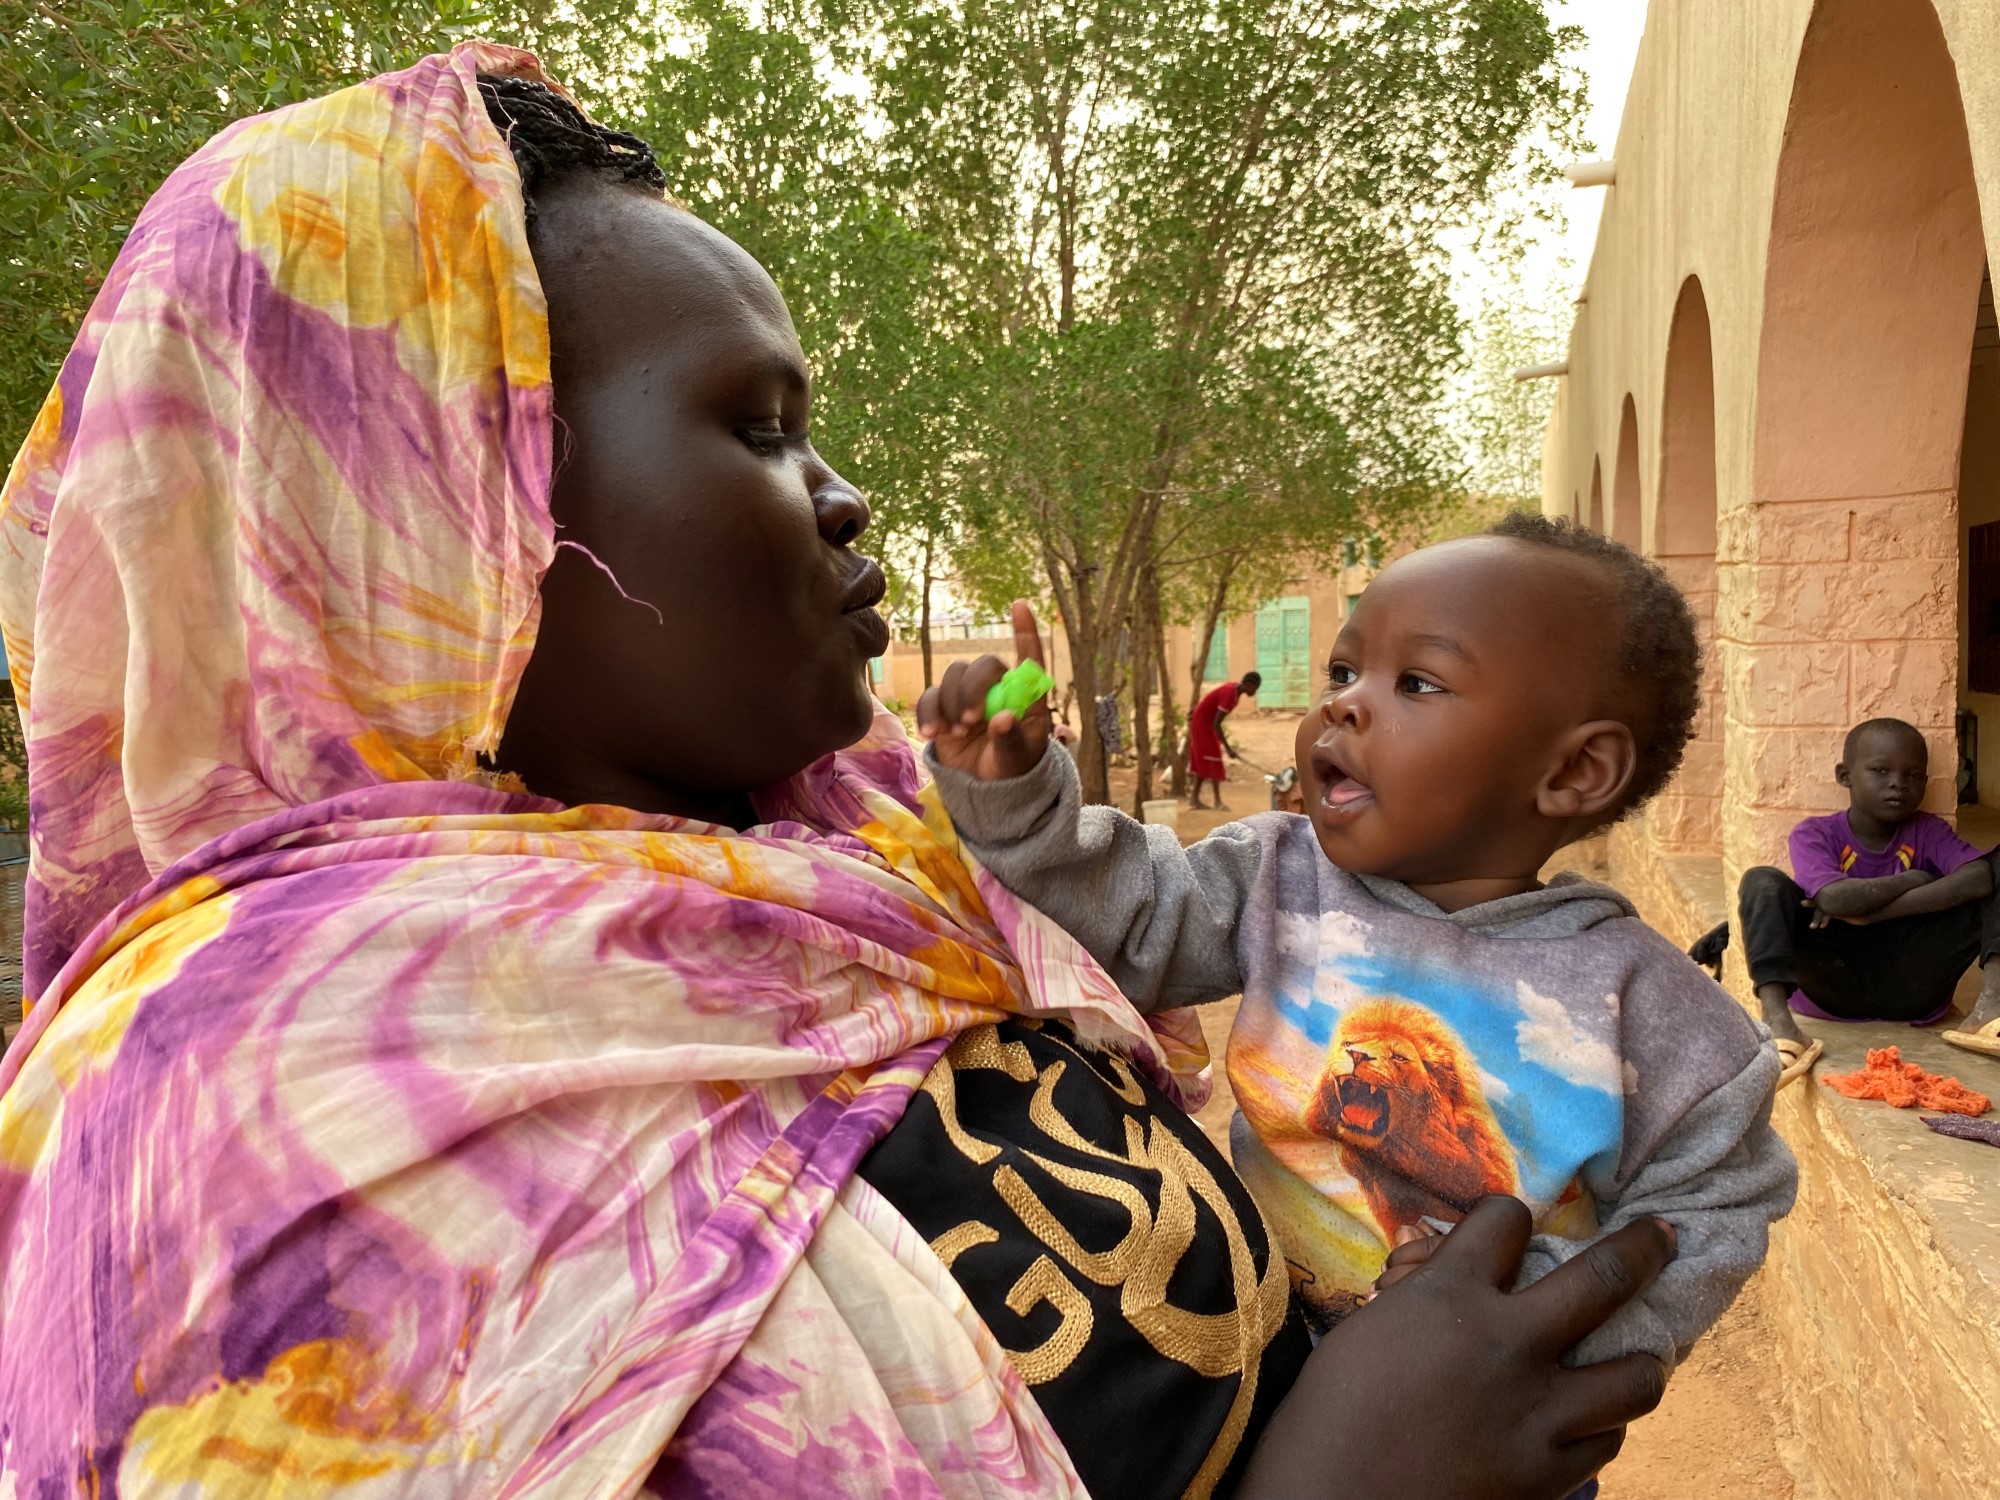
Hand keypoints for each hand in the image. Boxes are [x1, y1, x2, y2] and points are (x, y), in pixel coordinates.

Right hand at [916, 601, 1052, 780]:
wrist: (985, 791)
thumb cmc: (1012, 769)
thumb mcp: (1017, 760)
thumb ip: (1011, 740)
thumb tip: (1002, 719)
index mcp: (1024, 695)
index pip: (1028, 658)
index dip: (1025, 631)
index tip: (1020, 605)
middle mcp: (997, 687)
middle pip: (983, 665)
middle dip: (973, 689)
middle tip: (971, 720)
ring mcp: (968, 695)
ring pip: (954, 675)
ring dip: (952, 702)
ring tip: (956, 733)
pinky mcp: (943, 707)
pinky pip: (931, 697)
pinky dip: (928, 712)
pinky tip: (931, 733)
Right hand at [1234, 1197, 1675, 1499]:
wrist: (1333, 1497)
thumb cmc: (1331, 1410)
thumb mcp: (1370, 1327)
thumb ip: (1423, 1294)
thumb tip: (1448, 1271)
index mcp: (1453, 1294)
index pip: (1507, 1220)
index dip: (1509, 1217)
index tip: (1512, 1225)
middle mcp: (1511, 1342)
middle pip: (1605, 1275)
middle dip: (1643, 1247)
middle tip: (1663, 1237)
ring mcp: (1540, 1413)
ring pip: (1635, 1374)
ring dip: (1642, 1358)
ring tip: (1640, 1352)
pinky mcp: (1549, 1474)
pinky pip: (1606, 1440)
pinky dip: (1600, 1425)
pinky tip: (1586, 1420)